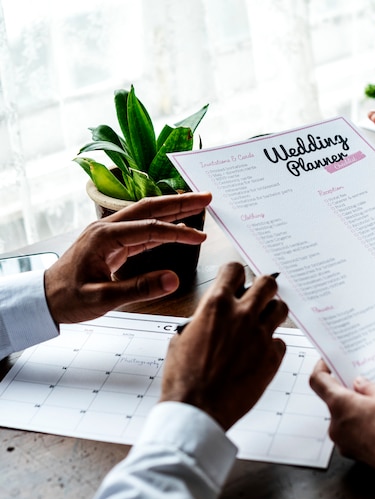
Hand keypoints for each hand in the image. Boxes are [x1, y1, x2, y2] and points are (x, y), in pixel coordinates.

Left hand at [44, 192, 211, 323]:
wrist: (44, 299)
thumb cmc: (67, 298)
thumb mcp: (103, 298)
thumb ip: (139, 289)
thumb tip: (172, 280)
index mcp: (104, 237)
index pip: (150, 228)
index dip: (178, 232)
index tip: (199, 237)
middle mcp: (106, 227)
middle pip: (150, 208)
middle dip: (180, 202)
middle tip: (205, 197)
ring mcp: (109, 232)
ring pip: (147, 214)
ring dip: (173, 210)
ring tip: (197, 206)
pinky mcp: (112, 241)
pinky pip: (142, 229)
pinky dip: (162, 226)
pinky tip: (177, 227)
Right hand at [160, 262, 287, 429]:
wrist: (196, 409)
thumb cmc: (184, 377)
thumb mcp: (183, 337)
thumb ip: (203, 318)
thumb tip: (212, 314)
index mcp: (216, 306)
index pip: (234, 269)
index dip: (236, 275)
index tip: (236, 281)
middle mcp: (242, 315)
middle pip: (268, 282)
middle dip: (263, 288)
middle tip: (259, 298)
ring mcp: (260, 335)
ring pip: (281, 308)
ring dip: (272, 313)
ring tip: (263, 324)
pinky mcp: (272, 356)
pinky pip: (280, 341)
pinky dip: (272, 345)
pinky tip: (260, 354)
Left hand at [309, 360, 374, 476]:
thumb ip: (369, 386)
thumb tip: (360, 384)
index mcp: (340, 405)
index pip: (318, 381)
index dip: (322, 367)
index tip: (329, 362)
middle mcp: (337, 425)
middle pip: (339, 400)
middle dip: (356, 390)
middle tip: (372, 382)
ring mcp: (347, 441)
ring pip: (355, 416)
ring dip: (373, 407)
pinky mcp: (359, 453)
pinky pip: (366, 431)